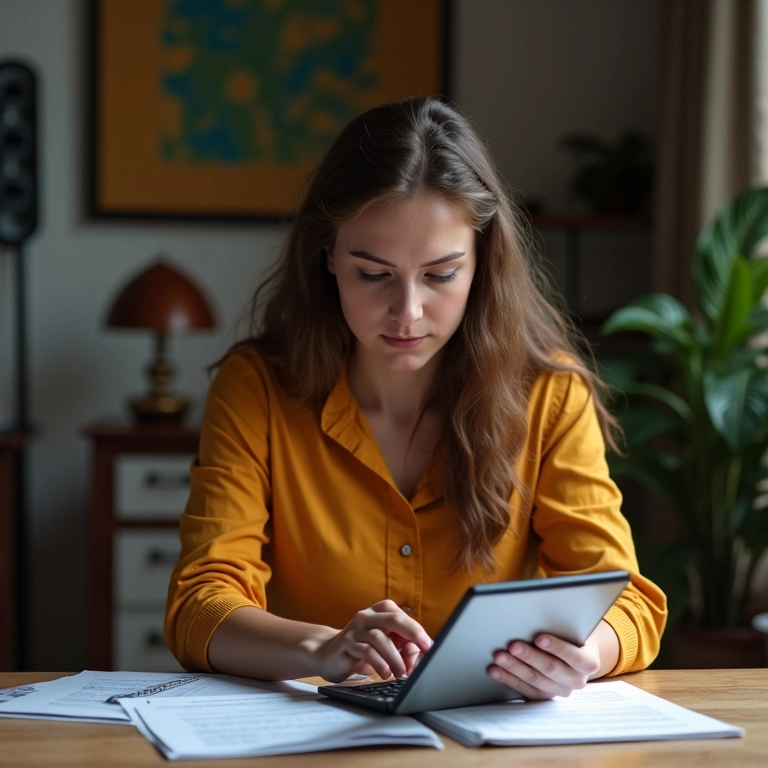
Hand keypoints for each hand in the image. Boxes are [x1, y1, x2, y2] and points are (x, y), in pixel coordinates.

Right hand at [311, 600, 432, 682]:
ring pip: (379, 637)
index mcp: (379, 611)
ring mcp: (355, 629)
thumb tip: (422, 657)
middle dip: (412, 633)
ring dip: (394, 657)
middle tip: (425, 649)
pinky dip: (379, 663)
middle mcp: (367, 616)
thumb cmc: (363, 649)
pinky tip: (386, 673)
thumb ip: (404, 648)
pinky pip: (365, 651)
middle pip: (393, 618)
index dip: (417, 630)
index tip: (429, 646)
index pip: (401, 615)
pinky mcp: (346, 644)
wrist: (329, 656)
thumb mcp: (386, 645)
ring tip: (401, 672)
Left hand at [486, 620, 618, 699]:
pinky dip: (508, 679)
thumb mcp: (574, 626)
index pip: (575, 657)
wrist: (575, 651)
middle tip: (513, 645)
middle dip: (530, 656)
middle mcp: (576, 680)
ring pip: (535, 680)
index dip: (557, 647)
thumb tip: (540, 611)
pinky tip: (494, 670)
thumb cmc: (571, 632)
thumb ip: (563, 622)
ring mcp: (560, 690)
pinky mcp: (543, 696)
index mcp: (589, 662)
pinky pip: (524, 690)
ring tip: (499, 656)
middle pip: (551, 669)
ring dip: (515, 668)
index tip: (539, 637)